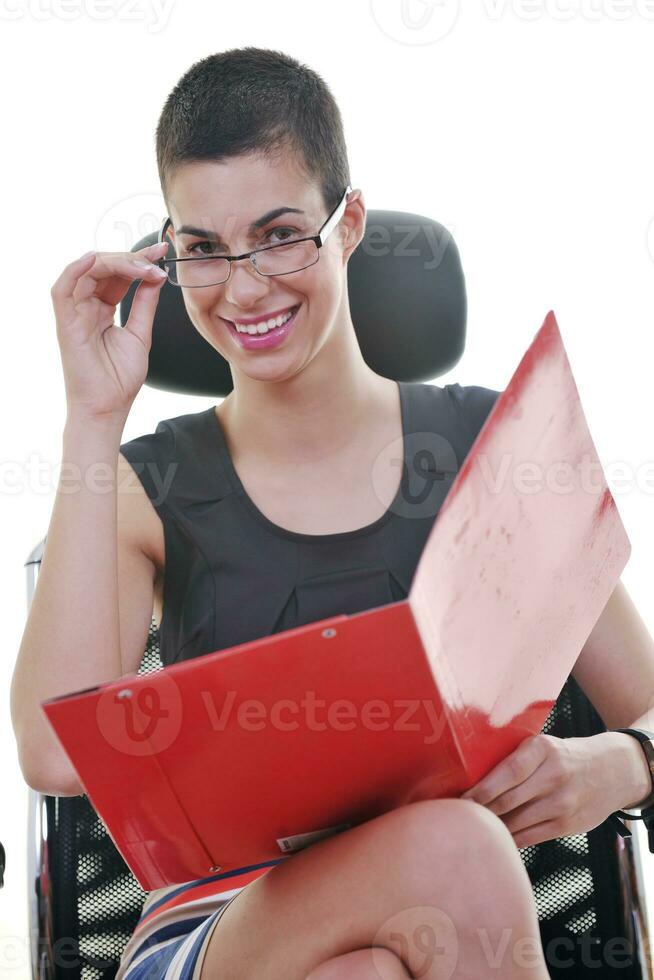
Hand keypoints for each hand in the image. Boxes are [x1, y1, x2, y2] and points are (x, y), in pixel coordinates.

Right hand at [50, 243, 168, 421]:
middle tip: (156, 257)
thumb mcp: (140, 333)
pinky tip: (94, 259)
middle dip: (132, 257)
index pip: (118, 275)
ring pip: (87, 272)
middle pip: (104, 268)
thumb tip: (156, 277)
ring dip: (116, 262)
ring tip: (142, 264)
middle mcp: (86, 306)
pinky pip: (62, 289)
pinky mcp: (65, 323)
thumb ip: (145, 304)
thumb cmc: (120, 378)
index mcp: (102, 308)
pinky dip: (74, 270)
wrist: (109, 407)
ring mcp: (75, 313)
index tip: (162, 253)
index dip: (139, 260)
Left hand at [460, 733, 625, 848]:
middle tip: (459, 815)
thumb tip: (472, 778)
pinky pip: (530, 837)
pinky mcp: (567, 824)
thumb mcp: (543, 746)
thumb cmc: (565, 757)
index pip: (507, 772)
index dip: (481, 789)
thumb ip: (515, 759)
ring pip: (517, 822)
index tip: (461, 798)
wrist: (612, 770)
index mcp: (543, 749)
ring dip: (492, 826)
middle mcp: (554, 775)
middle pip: (508, 800)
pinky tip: (496, 837)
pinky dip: (510, 840)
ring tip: (472, 826)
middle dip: (480, 810)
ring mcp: (563, 802)